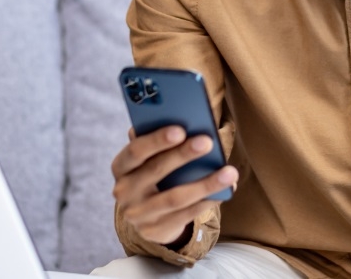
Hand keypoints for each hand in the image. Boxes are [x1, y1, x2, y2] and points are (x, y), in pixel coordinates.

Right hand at [111, 125, 237, 246]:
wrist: (144, 215)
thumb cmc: (152, 174)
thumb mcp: (147, 159)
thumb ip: (156, 143)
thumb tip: (178, 120)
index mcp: (121, 166)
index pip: (135, 151)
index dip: (156, 140)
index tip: (180, 129)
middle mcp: (124, 191)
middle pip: (156, 171)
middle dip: (183, 155)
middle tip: (207, 142)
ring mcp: (139, 213)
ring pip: (175, 197)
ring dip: (205, 183)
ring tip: (229, 172)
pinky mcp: (155, 230)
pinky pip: (185, 215)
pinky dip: (206, 201)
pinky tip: (225, 191)